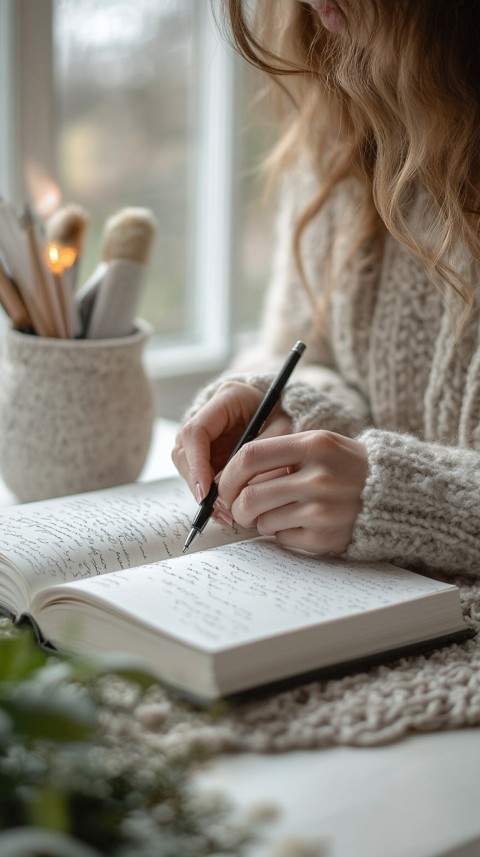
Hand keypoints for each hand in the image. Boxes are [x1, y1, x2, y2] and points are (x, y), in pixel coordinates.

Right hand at [172, 381, 292, 503]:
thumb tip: (225, 487)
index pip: (196, 432)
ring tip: (227, 515)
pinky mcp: (206, 450)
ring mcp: (204, 433)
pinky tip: (225, 510)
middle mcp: (208, 414)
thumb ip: (259, 455)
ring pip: (188, 466)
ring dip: (204, 493)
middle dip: (199, 484)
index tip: (205, 492)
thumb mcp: (283, 432)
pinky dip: (211, 494)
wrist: (289, 412)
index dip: (197, 464)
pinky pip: (200, 474)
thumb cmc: (288, 417)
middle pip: (185, 451)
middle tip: (220, 511)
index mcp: (227, 398)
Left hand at [216, 430, 367, 554]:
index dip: (229, 474)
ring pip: (262, 521)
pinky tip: (301, 523)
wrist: (392, 494)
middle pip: (249, 496)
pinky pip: (281, 538)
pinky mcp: (325, 537)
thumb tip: (227, 477)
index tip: (224, 483)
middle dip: (237, 506)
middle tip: (241, 508)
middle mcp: (318, 477)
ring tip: (280, 512)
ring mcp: (322, 510)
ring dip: (261, 521)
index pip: (250, 456)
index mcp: (314, 445)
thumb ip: (278, 453)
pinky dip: (282, 533)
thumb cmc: (345, 467)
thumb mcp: (319, 444)